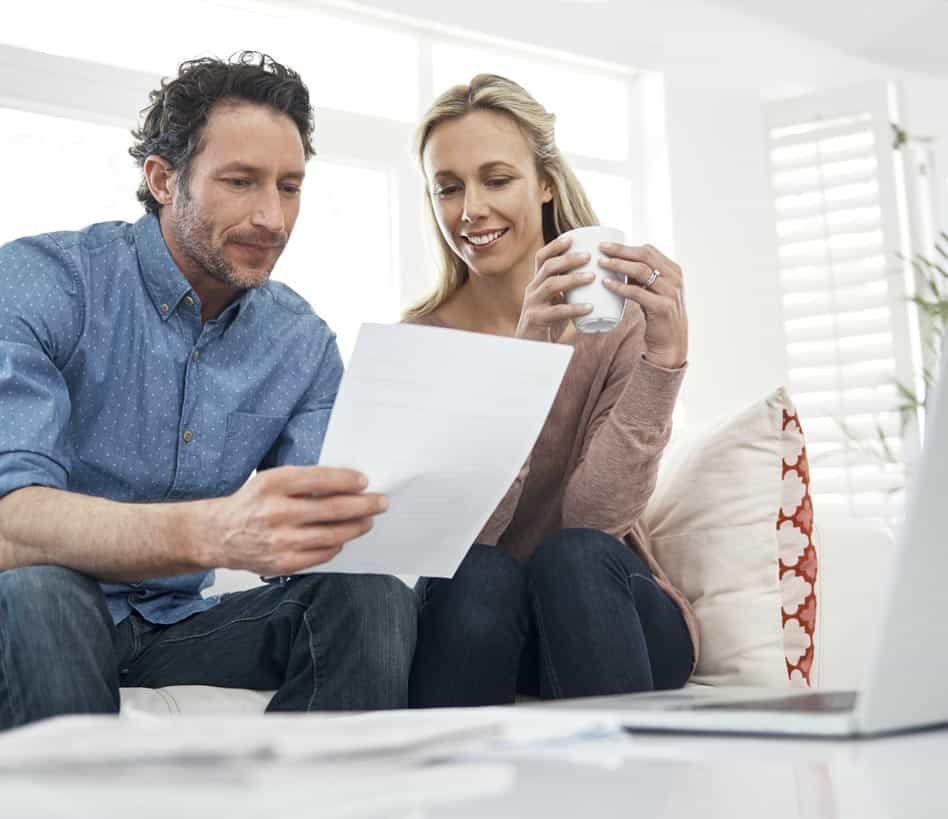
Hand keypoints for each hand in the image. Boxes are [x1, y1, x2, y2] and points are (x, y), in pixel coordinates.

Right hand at [196, 465, 387, 574]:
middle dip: (364, 506)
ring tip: (368, 520)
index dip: (347, 480)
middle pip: (333, 509)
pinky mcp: (283, 563)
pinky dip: (337, 545)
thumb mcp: (271, 479)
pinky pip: (322, 555)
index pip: (320, 479)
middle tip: (381, 502)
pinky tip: (343, 537)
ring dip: (357, 527)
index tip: (364, 481)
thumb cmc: (253, 502)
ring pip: (332, 535)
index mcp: (273, 484)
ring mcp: (280, 541)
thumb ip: (305, 481)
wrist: (219, 534)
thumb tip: (349, 484)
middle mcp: (276, 512)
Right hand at [515, 235, 596, 341]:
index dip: (556, 246)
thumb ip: (569, 291)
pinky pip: (556, 312)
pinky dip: (574, 308)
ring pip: (551, 285)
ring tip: (593, 277)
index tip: (572, 237)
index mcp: (537, 283)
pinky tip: (590, 308)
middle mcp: (532, 290)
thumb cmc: (548, 324)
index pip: (542, 258)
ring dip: (573, 279)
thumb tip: (599, 276)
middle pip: (548, 267)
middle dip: (568, 259)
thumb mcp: (556, 302)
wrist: (531, 348)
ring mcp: (533, 304)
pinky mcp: (536, 320)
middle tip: (589, 256)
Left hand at [598, 243, 687, 368]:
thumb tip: (617, 263)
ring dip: (618, 264)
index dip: (626, 246)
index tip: (606, 245)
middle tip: (600, 248)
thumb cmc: (658, 317)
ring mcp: (671, 292)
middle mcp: (675, 278)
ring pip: (641, 270)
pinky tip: (606, 283)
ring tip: (601, 264)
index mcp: (674, 270)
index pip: (648, 250)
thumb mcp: (653, 292)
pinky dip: (620, 287)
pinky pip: (637, 292)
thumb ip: (642, 279)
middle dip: (620, 250)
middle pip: (644, 255)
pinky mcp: (662, 307)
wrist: (671, 344)